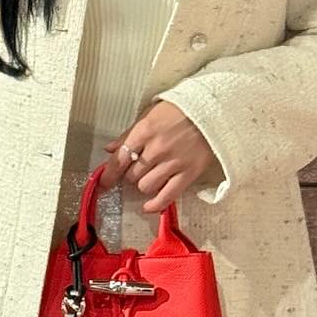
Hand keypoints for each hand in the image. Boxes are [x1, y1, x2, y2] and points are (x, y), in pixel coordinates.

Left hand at [98, 99, 220, 213]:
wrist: (211, 111)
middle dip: (131, 175)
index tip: (104, 183)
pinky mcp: (189, 173)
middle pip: (132, 175)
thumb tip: (110, 150)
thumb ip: (129, 134)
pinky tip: (148, 206)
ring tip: (150, 177)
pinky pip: (167, 196)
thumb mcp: (149, 114)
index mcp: (144, 131)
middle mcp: (156, 149)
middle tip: (137, 170)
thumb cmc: (178, 110)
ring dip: (144, 184)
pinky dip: (155, 205)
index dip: (109, 174)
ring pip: (146, 186)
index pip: (120, 159)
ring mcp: (173, 162)